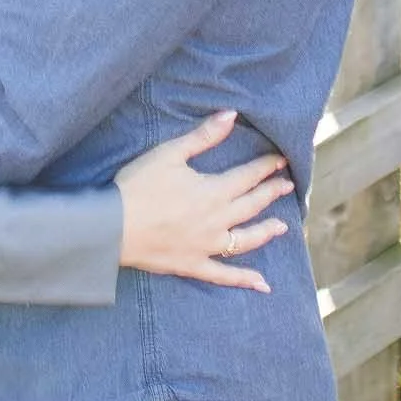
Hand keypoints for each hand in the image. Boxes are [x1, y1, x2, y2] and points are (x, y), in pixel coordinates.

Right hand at [113, 110, 292, 292]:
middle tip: (287, 185)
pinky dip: (244, 280)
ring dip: (266, 231)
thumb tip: (231, 115)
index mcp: (213, 191)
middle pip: (252, 205)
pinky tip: (262, 285)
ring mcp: (208, 246)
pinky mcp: (194, 264)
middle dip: (271, 193)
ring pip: (246, 239)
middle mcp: (218, 220)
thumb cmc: (138, 185)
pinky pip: (224, 275)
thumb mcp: (169, 154)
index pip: (248, 176)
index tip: (281, 160)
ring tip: (282, 226)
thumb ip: (203, 136)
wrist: (113, 226)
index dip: (266, 167)